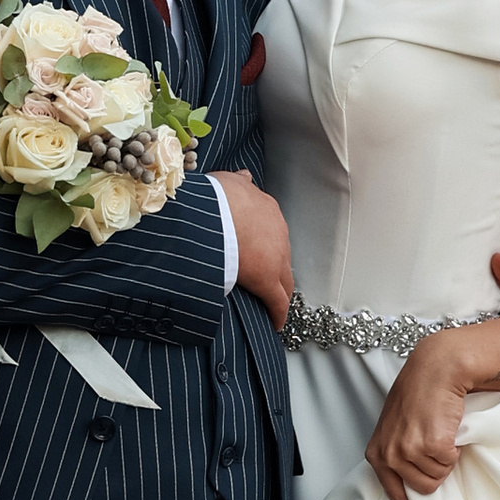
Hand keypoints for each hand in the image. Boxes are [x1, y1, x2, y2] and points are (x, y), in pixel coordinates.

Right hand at [217, 170, 292, 329]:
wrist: (215, 211)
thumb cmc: (216, 197)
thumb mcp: (227, 181)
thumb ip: (238, 182)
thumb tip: (244, 176)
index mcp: (267, 210)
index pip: (272, 232)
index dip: (267, 245)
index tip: (261, 253)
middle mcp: (278, 233)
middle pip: (283, 257)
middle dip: (277, 269)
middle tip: (269, 282)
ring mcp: (276, 258)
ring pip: (284, 280)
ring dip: (279, 291)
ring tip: (272, 304)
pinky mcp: (268, 281)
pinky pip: (277, 302)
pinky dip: (277, 313)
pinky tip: (276, 323)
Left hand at [367, 328, 471, 499]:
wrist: (436, 369)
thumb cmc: (421, 393)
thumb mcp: (398, 425)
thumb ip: (400, 450)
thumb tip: (415, 480)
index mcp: (378, 452)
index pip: (392, 491)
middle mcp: (389, 454)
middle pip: (422, 488)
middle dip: (435, 471)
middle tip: (439, 447)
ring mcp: (408, 451)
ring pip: (438, 477)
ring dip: (445, 458)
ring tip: (442, 433)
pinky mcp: (430, 445)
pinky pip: (450, 463)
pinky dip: (455, 448)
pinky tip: (449, 429)